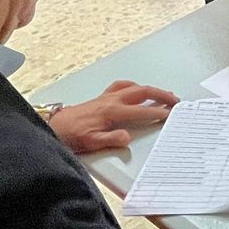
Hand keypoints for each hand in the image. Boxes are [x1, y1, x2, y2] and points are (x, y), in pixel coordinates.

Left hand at [48, 80, 179, 152]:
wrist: (53, 127)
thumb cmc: (71, 135)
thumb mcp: (91, 143)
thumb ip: (110, 139)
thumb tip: (127, 137)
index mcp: (112, 112)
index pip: (141, 112)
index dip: (158, 113)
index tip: (171, 114)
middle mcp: (111, 101)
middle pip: (142, 92)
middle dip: (161, 95)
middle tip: (175, 100)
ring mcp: (107, 97)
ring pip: (134, 87)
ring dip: (150, 89)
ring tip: (162, 94)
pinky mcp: (102, 97)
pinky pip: (122, 86)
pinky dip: (134, 86)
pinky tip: (137, 89)